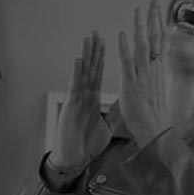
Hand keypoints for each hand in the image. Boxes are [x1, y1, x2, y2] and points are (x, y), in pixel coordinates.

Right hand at [49, 32, 108, 176]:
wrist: (75, 160)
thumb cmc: (86, 144)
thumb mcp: (105, 126)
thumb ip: (112, 113)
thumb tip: (123, 105)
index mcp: (93, 99)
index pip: (98, 74)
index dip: (102, 58)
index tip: (105, 43)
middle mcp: (84, 96)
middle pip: (90, 69)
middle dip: (94, 51)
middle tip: (97, 33)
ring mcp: (76, 100)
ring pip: (83, 74)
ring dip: (86, 56)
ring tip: (89, 39)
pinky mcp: (70, 107)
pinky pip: (75, 88)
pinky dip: (77, 74)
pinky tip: (80, 61)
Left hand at [116, 0, 172, 142]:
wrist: (156, 133)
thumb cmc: (156, 116)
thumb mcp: (157, 91)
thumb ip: (155, 75)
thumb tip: (156, 65)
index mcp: (158, 71)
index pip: (160, 41)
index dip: (159, 23)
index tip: (158, 8)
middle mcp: (153, 71)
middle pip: (155, 39)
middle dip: (153, 17)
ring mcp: (143, 77)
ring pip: (143, 47)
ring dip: (140, 27)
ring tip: (138, 9)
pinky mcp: (132, 86)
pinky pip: (128, 64)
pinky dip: (125, 48)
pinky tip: (122, 35)